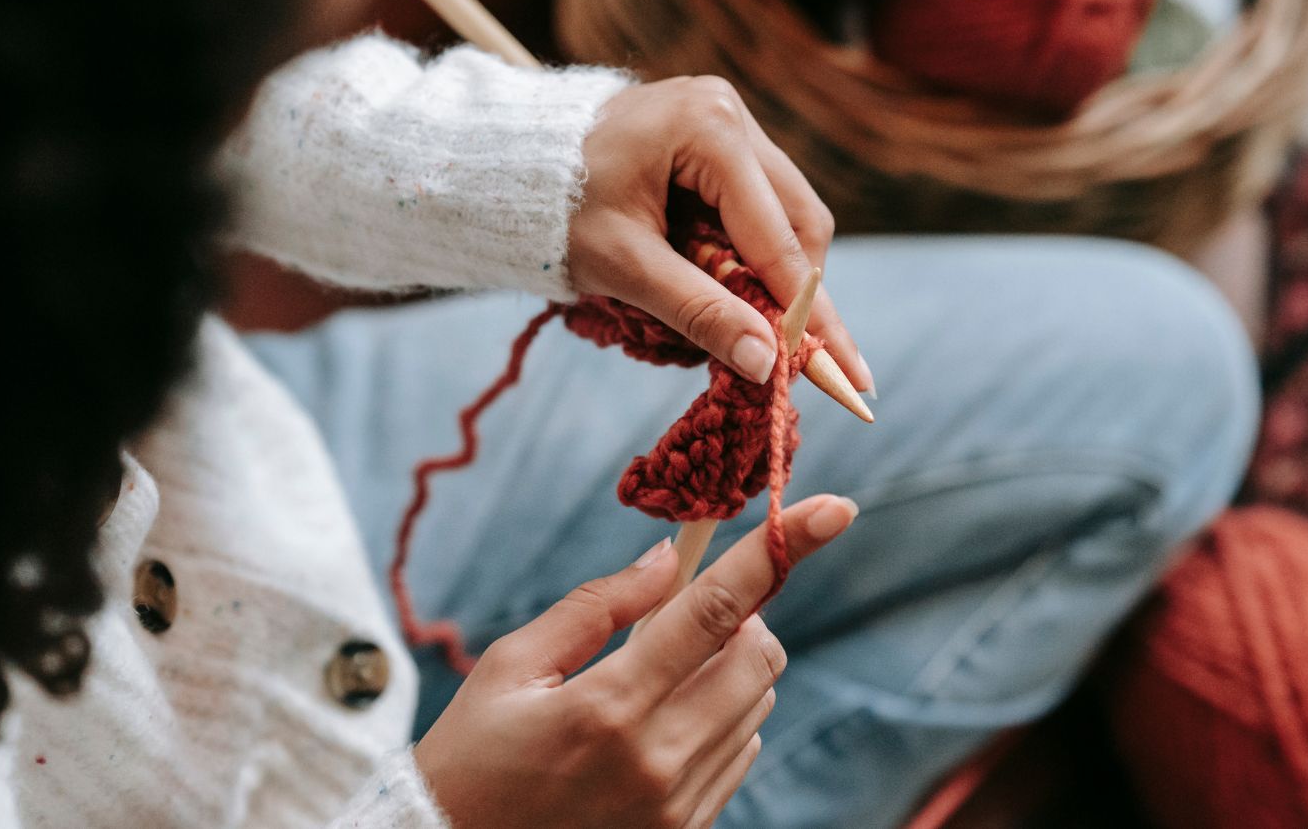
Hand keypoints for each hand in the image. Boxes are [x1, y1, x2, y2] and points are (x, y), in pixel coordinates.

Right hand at [413, 494, 858, 828]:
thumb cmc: (471, 756)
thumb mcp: (509, 667)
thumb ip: (597, 606)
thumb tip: (669, 557)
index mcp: (608, 706)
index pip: (715, 609)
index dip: (779, 550)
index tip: (835, 508)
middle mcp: (657, 759)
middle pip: (759, 655)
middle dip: (741, 616)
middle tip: (682, 617)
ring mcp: (678, 806)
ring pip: (758, 701)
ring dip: (730, 667)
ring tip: (657, 678)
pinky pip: (742, 752)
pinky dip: (722, 719)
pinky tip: (660, 727)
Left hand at [568, 76, 872, 390]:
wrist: (506, 163)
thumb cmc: (554, 209)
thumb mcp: (624, 266)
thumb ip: (698, 312)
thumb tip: (768, 364)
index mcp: (710, 129)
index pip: (778, 238)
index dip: (811, 313)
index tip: (846, 373)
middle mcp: (729, 111)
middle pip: (799, 221)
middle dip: (800, 295)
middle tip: (809, 364)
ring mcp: (726, 119)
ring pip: (786, 213)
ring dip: (775, 275)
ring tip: (759, 328)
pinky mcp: (716, 137)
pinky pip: (757, 204)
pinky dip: (751, 252)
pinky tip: (733, 288)